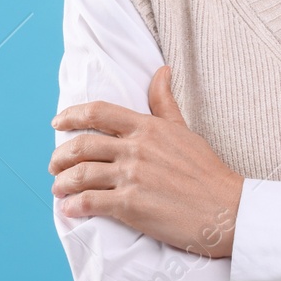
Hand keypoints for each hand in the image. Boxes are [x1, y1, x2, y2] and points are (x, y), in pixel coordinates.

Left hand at [49, 65, 242, 257]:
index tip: (57, 122)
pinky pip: (90, 203)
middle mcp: (136, 149)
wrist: (226, 210)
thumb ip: (164, 103)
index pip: (98, 113)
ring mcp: (132, 177)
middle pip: (82, 145)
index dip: (71, 115)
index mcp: (146, 128)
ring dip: (62, 183)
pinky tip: (69, 210)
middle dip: (60, 156)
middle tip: (54, 165)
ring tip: (58, 190)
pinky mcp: (131, 206)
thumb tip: (161, 70)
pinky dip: (73, 206)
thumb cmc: (207, 171)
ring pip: (81, 175)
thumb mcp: (185, 129)